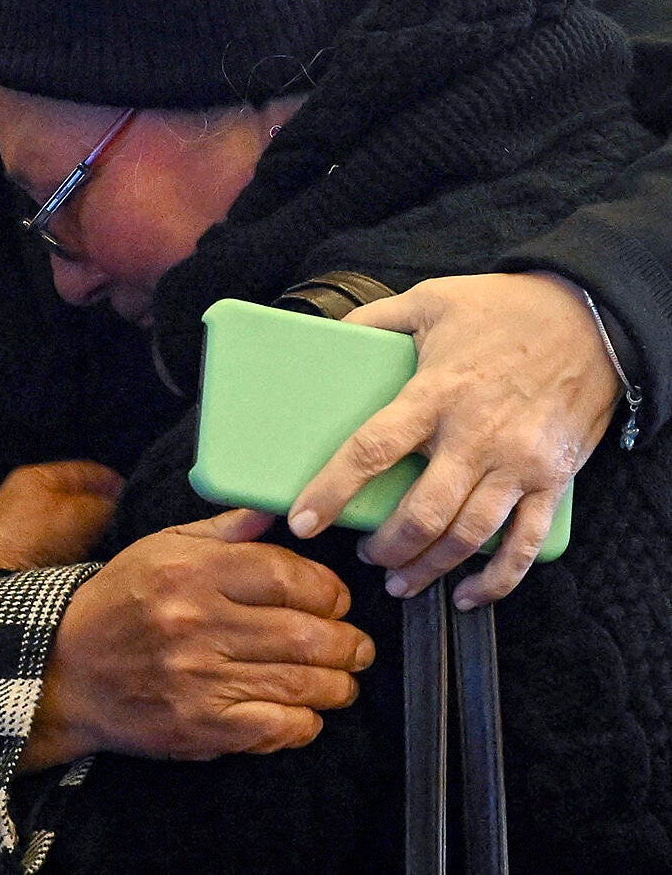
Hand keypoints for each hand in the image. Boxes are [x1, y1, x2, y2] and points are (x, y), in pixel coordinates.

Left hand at [0, 460, 124, 571]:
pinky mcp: (17, 557)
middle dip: (105, 513)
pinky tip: (88, 569)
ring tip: (116, 552)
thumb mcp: (81, 515)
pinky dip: (74, 556)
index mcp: (36, 476)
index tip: (141, 500)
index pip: (88, 471)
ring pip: (70, 527)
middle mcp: (25, 496)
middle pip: (79, 499)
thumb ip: (109, 505)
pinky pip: (57, 550)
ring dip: (90, 538)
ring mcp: (19, 528)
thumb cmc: (33, 542)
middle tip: (133, 529)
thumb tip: (125, 507)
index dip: (117, 483)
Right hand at [21, 508, 374, 770]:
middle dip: (348, 642)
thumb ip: (224, 531)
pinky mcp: (199, 726)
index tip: (338, 599)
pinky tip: (307, 713)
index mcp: (192, 571)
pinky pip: (275, 728)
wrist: (66, 668)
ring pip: (299, 683)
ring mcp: (199, 679)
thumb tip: (276, 511)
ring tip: (343, 679)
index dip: (328, 590)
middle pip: (305, 633)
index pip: (286, 576)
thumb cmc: (119, 601)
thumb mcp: (161, 546)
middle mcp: (197, 622)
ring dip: (337, 684)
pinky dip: (304, 723)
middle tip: (358, 645)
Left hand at [288, 272, 616, 609]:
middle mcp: (476, 435)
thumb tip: (327, 336)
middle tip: (365, 555)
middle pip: (422, 511)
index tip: (304, 520)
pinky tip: (469, 593)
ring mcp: (519, 462)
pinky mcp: (553, 479)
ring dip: (430, 567)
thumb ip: (374, 319)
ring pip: (469, 536)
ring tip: (401, 580)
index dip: (333, 489)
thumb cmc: (504, 309)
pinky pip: (525, 543)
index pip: (373, 449)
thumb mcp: (429, 299)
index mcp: (437, 392)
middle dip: (387, 546)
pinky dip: (498, 579)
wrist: (589, 317)